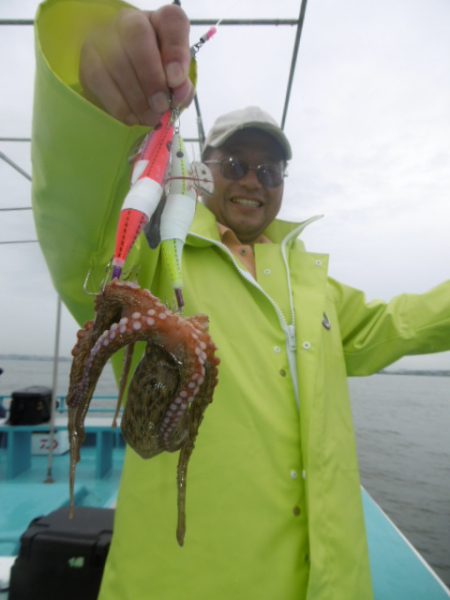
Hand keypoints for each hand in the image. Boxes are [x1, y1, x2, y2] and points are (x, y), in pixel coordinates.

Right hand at [79, 5, 193, 125]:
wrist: (130, 85)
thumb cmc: (158, 81)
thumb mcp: (177, 82)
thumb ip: (183, 86)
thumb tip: (179, 93)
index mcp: (161, 21)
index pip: (172, 21)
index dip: (175, 51)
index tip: (177, 80)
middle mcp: (130, 21)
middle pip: (137, 37)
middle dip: (152, 79)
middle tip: (161, 106)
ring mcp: (104, 37)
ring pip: (116, 61)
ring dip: (137, 98)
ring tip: (149, 117)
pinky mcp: (89, 61)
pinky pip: (101, 82)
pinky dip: (120, 106)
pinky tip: (133, 117)